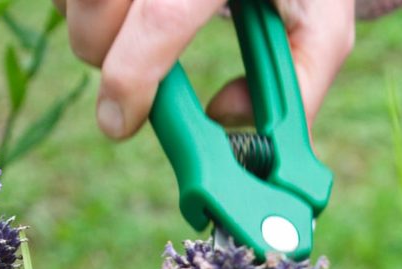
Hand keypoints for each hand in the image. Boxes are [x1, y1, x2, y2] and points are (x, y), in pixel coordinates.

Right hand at [54, 0, 354, 138]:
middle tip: (132, 81)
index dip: (132, 80)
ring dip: (88, 26)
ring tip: (131, 36)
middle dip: (102, 58)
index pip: (161, 19)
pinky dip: (78, 3)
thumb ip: (296, 88)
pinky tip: (119, 11)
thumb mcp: (322, 24)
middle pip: (95, 4)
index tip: (119, 124)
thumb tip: (224, 120)